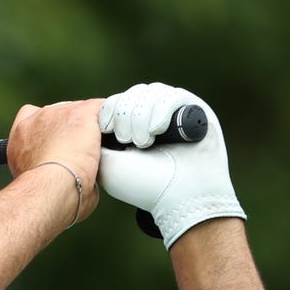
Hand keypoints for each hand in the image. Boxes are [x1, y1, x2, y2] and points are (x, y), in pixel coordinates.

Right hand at [7, 99, 103, 225]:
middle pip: (59, 114)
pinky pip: (102, 109)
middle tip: (80, 155)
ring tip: (98, 153)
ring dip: (90, 130)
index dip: (47, 131)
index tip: (56, 146)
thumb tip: (78, 185)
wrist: (50, 189)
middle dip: (70, 132)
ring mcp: (60, 112)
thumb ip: (52, 173)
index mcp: (20, 138)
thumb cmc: (44, 198)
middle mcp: (36, 120)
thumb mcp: (37, 183)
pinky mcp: (83, 113)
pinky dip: (109, 122)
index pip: (31, 119)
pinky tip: (113, 140)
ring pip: (81, 112)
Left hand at [98, 83, 245, 248]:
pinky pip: (173, 95)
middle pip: (132, 95)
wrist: (179, 197)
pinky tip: (157, 129)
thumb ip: (97, 137)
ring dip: (142, 116)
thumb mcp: (107, 163)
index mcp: (130, 130)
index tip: (108, 130)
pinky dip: (161, 110)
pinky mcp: (194, 111)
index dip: (111, 110)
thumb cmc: (141, 184)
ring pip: (151, 93)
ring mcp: (173, 114)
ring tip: (144, 142)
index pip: (116, 102)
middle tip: (127, 140)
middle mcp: (151, 119)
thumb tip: (94, 114)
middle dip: (125, 115)